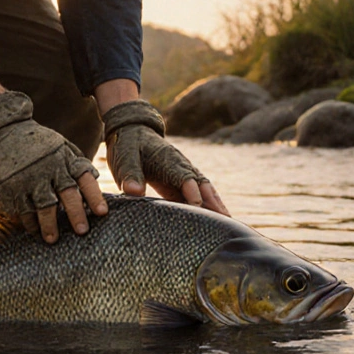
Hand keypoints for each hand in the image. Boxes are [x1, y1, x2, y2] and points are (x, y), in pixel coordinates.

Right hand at [0, 91, 107, 242]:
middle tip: (82, 232)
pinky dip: (27, 221)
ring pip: (43, 207)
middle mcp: (48, 168)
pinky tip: (32, 229)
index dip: (94, 196)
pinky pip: (21, 209)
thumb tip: (93, 179)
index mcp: (64, 158)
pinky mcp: (9, 186)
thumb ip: (74, 162)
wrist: (1, 129)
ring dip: (49, 225)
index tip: (102, 213)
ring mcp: (28, 178)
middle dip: (76, 215)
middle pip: (66, 195)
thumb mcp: (59, 145)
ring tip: (52, 239)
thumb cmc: (36, 142)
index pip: (84, 179)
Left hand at [101, 99, 228, 215]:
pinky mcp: (180, 181)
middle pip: (202, 184)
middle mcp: (182, 165)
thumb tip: (133, 192)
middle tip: (225, 220)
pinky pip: (197, 194)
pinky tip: (215, 219)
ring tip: (228, 223)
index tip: (197, 205)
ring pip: (204, 190)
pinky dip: (207, 206)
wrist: (134, 130)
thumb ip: (130, 174)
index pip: (184, 176)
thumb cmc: (128, 144)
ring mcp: (184, 173)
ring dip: (215, 205)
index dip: (191, 190)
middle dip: (213, 202)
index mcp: (168, 159)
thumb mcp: (125, 157)